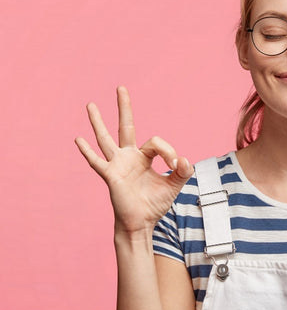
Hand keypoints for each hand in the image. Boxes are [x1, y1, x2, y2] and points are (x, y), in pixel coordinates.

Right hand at [75, 86, 193, 234]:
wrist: (142, 222)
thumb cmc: (154, 203)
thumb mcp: (174, 185)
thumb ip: (183, 172)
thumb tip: (184, 160)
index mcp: (143, 157)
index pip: (155, 141)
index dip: (168, 150)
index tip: (176, 165)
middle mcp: (128, 157)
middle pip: (125, 126)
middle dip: (124, 107)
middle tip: (121, 87)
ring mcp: (117, 165)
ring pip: (106, 139)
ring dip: (98, 122)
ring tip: (91, 104)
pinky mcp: (110, 176)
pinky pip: (97, 162)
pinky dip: (88, 151)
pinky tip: (78, 139)